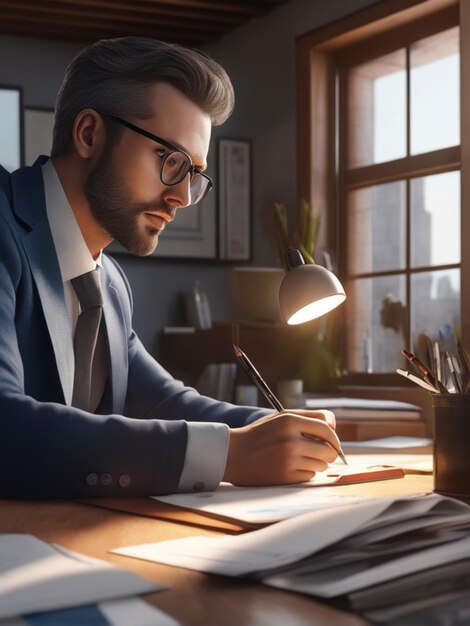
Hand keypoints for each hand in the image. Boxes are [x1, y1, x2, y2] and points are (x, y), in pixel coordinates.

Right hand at [223, 409, 340, 486]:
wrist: (234, 454)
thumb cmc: (260, 434)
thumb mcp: (281, 417)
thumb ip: (309, 417)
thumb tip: (334, 425)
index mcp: (290, 421)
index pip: (327, 430)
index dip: (334, 438)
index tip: (333, 443)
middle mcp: (291, 440)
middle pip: (329, 451)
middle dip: (328, 453)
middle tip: (319, 453)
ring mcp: (288, 460)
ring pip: (321, 465)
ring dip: (315, 463)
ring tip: (298, 458)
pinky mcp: (285, 477)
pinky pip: (309, 476)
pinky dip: (304, 473)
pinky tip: (290, 467)